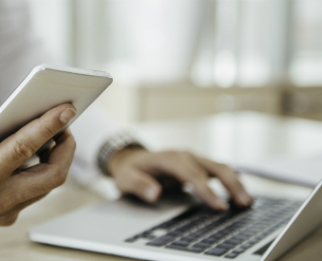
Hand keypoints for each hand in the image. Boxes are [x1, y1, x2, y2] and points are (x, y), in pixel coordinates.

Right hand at [0, 104, 76, 238]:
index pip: (23, 150)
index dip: (47, 127)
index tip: (66, 109)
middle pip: (51, 176)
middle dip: (66, 149)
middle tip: (65, 124)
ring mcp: (4, 212)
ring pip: (47, 186)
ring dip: (57, 160)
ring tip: (54, 134)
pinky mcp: (6, 215)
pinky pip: (35, 192)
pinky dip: (43, 171)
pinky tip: (38, 152)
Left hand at [108, 148, 251, 209]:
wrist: (132, 159)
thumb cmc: (131, 170)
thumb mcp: (126, 179)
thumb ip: (139, 185)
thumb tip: (155, 194)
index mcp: (169, 158)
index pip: (192, 174)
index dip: (207, 190)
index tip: (219, 206)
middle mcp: (185, 155)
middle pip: (213, 167)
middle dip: (230, 184)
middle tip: (242, 203)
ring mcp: (193, 158)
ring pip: (220, 167)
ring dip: (235, 182)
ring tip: (247, 201)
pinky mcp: (197, 163)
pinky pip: (218, 169)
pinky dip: (231, 180)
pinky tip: (240, 192)